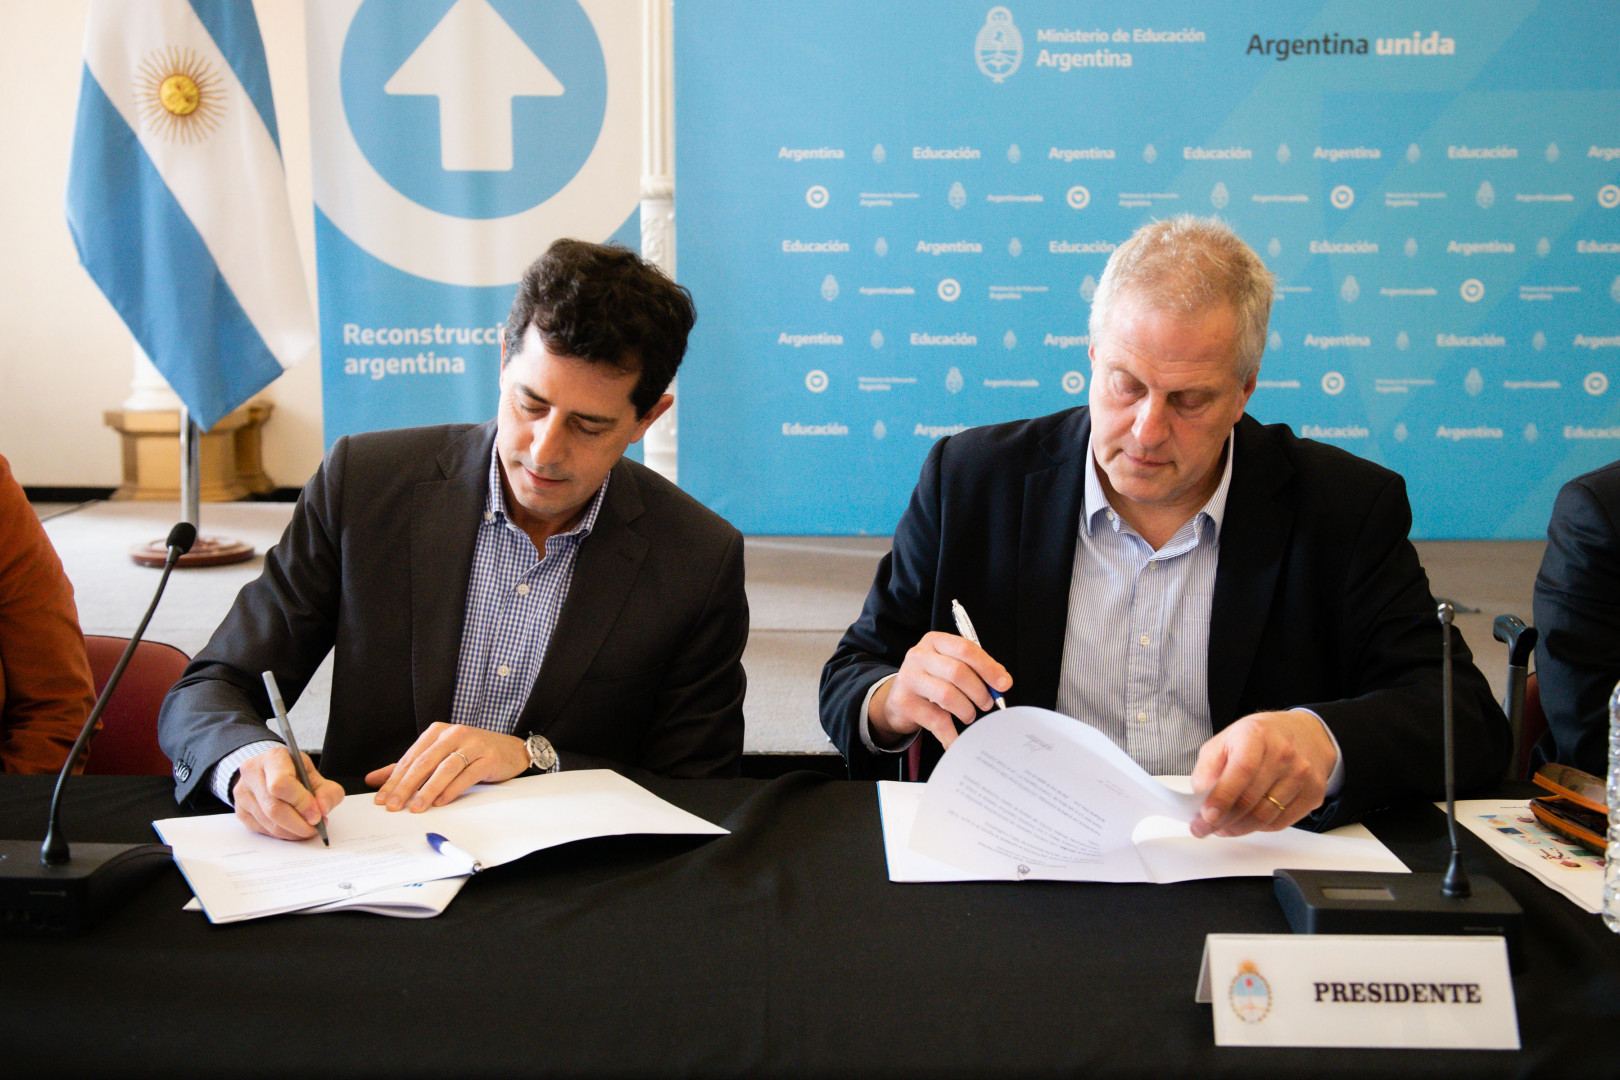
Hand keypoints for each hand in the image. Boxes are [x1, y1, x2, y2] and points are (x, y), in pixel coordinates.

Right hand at [232, 748, 344, 840]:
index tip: (317, 815)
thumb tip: (322, 810)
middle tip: (315, 828)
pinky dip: (281, 834)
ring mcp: (243, 793)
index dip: (301, 803)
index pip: (281, 783)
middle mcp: (252, 773)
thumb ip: (327, 791)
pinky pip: (262, 830)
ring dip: (292, 832)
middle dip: (298, 823)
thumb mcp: (315, 775)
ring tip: (307, 829)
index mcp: (273, 758)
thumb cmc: (293, 772)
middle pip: (273, 807)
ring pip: (267, 822)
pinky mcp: (240, 811)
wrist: (270, 772)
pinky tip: (292, 829)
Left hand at [365, 722, 529, 812]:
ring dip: (428, 789)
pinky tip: (440, 801)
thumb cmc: (472, 754)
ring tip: (416, 807)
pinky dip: (451, 789)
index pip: (411, 758)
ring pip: (444, 768)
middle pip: (424, 762)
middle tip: (393, 806)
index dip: (394, 780)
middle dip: (406, 786)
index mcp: (438, 732)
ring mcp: (473, 744)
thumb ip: (407, 767)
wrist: (511, 750)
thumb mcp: (439, 756)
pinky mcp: (488, 757)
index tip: (381, 799)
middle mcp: (454, 734)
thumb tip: (374, 779)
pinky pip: (466, 775)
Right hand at [868, 631, 1011, 751]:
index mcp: (935, 641)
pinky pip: (936, 721)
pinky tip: (957, 740)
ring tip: (970, 714)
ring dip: (966, 710)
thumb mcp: (950, 665)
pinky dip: (951, 735)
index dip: (988, 667)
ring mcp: (909, 678)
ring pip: (947, 695)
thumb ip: (976, 669)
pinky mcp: (904, 702)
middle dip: (979, 691)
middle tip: (986, 703)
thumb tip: (1002, 681)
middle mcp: (919, 656)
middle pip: (957, 672)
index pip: (965, 649)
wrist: (898, 697)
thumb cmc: (932, 679)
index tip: (1003, 684)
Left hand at [1188, 710, 1335, 837]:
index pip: (1241, 771)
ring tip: (1223, 827)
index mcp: (1257, 735)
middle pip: (1251, 800)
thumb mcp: (1226, 740)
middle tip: (1205, 828)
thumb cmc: (1261, 737)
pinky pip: (1280, 823)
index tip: (1206, 816)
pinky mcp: (1313, 794)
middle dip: (1223, 821)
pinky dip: (1258, 827)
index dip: (1222, 797)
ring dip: (1238, 828)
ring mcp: (1302, 775)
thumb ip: (1208, 767)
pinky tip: (1247, 821)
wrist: (1307, 734)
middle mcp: (1283, 754)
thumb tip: (1200, 796)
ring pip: (1264, 817)